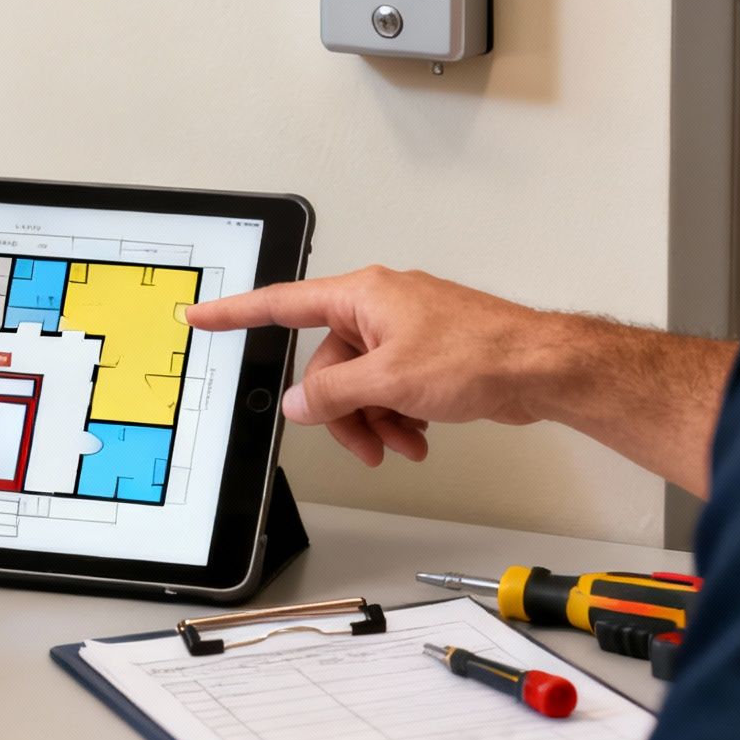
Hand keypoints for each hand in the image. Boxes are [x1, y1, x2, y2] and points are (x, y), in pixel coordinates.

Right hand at [186, 267, 556, 465]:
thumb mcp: (391, 380)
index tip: (201, 315)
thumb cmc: (479, 354)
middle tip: (363, 442)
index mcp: (362, 295)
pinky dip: (398, 415)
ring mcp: (404, 330)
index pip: (282, 304)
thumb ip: (334, 393)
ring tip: (401, 443)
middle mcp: (379, 307)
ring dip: (375, 420)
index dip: (236, 312)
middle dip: (343, 410)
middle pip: (328, 365)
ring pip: (361, 383)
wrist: (538, 367)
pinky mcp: (426, 354)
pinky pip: (390, 388)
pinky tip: (418, 435)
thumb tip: (301, 402)